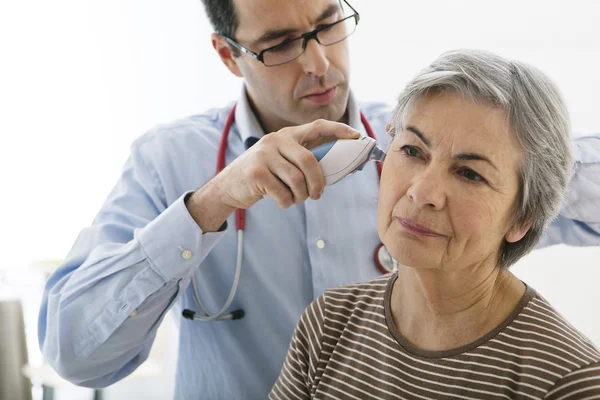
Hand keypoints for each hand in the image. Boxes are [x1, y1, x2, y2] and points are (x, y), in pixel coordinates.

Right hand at [213, 119, 359, 208]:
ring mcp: (264, 155)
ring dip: (300, 196)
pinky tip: (280, 201)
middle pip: (310, 161)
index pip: (318, 126)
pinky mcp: (256, 172)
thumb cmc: (264, 176)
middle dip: (317, 182)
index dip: (339, 130)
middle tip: (317, 195)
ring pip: (297, 180)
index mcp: (287, 135)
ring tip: (295, 199)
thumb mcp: (282, 161)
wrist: (229, 187)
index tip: (357, 136)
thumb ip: (304, 161)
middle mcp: (275, 140)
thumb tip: (339, 167)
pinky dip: (286, 202)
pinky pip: (283, 193)